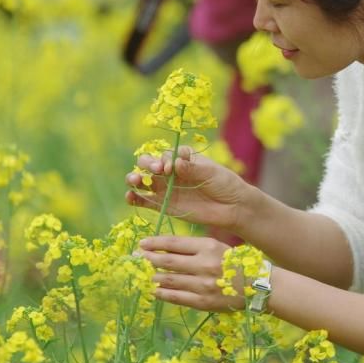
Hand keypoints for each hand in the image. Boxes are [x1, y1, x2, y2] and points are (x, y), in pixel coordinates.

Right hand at [125, 146, 250, 233]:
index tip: (170, 167)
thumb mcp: (212, 172)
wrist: (234, 207)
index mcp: (182, 159)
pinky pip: (144, 201)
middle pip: (149, 164)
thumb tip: (175, 163)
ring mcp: (166, 189)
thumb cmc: (225, 184)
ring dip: (135, 178)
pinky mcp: (164, 206)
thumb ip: (193, 169)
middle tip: (155, 170)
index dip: (164, 159)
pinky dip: (134, 198)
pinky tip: (130, 196)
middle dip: (146, 164)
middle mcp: (171, 172)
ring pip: (143, 181)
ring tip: (135, 181)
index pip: (166, 154)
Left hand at [137, 234, 247, 311]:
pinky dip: (162, 294)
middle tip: (136, 258)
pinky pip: (176, 297)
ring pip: (168, 280)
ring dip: (152, 277)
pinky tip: (154, 290)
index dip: (154, 243)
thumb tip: (164, 250)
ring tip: (143, 275)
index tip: (142, 244)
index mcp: (208, 247)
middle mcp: (204, 264)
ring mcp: (203, 285)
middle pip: (167, 262)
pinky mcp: (203, 302)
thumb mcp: (217, 247)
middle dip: (148, 259)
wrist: (256, 285)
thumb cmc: (234, 263)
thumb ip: (193, 248)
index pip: (174, 243)